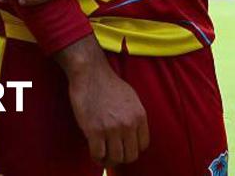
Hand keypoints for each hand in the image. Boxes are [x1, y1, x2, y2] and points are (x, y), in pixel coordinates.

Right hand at [56, 37, 149, 166]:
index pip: (143, 145)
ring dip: (109, 160)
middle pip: (131, 156)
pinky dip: (96, 157)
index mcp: (140, 116)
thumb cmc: (109, 84)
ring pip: (116, 159)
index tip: (124, 146)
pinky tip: (94, 151)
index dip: (133, 148)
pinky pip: (98, 155)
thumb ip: (135, 117)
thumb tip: (134, 135)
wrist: (91, 74)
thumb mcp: (132, 99)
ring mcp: (112, 129)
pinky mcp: (94, 131)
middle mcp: (128, 124)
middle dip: (122, 157)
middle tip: (113, 153)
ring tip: (103, 154)